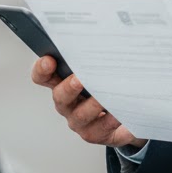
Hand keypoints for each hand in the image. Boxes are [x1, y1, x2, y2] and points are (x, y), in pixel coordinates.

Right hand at [31, 56, 145, 149]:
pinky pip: (101, 128)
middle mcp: (67, 103)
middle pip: (60, 96)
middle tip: (79, 79)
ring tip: (104, 98)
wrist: (129, 112)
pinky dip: (111, 120)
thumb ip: (97, 57)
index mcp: (62, 82)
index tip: (49, 60)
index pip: (43, 76)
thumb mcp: (102, 68)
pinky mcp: (95, 134)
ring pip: (80, 115)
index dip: (42, 69)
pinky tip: (120, 113)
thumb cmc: (111, 84)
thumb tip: (105, 38)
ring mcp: (79, 120)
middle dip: (69, 87)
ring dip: (92, 105)